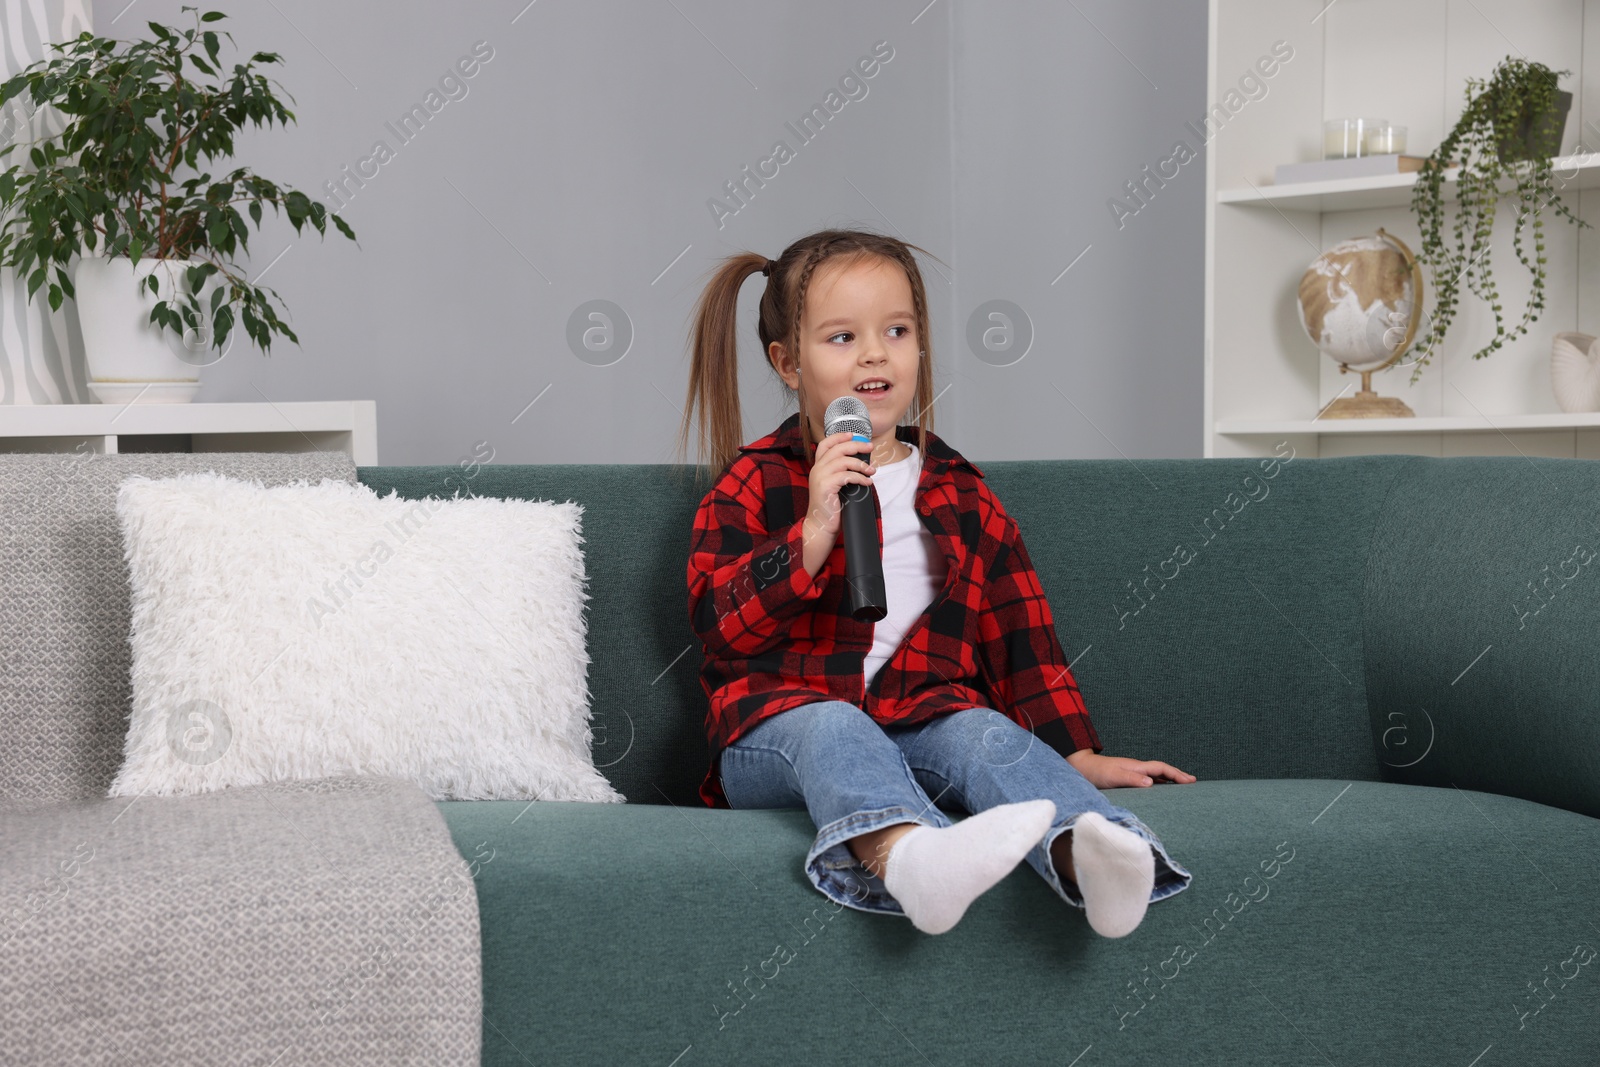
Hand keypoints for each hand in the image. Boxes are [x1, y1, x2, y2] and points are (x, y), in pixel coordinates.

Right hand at [803, 430, 875, 546]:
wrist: (821, 525)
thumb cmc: (831, 506)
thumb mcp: (835, 485)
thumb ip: (841, 472)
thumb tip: (861, 463)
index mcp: (818, 467)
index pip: (825, 444)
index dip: (839, 437)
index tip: (852, 434)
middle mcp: (817, 469)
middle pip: (837, 448)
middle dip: (856, 445)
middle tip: (870, 448)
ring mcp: (820, 477)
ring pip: (843, 461)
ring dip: (861, 464)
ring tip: (871, 471)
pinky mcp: (825, 486)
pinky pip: (846, 476)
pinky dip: (859, 477)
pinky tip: (867, 483)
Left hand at [1066, 750, 1196, 789]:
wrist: (1081, 768)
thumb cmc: (1096, 773)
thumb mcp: (1114, 776)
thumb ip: (1132, 779)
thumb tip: (1151, 782)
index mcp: (1136, 767)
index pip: (1161, 769)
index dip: (1176, 774)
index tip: (1190, 780)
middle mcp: (1136, 768)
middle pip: (1162, 770)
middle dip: (1177, 775)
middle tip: (1192, 782)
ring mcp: (1132, 772)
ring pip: (1156, 775)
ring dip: (1169, 779)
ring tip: (1182, 786)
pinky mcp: (1126, 778)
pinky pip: (1148, 780)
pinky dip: (1158, 783)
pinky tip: (1159, 789)